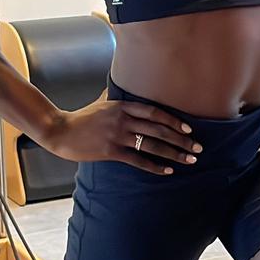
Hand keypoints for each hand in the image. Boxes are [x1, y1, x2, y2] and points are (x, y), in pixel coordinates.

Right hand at [45, 96, 202, 174]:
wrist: (61, 131)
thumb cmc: (83, 117)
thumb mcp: (102, 102)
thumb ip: (117, 97)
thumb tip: (127, 89)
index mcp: (123, 106)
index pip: (155, 112)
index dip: (174, 120)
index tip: (189, 128)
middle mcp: (122, 119)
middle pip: (158, 130)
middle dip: (181, 139)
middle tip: (198, 147)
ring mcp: (117, 136)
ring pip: (152, 145)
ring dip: (174, 153)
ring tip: (189, 159)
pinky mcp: (111, 151)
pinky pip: (138, 160)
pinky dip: (154, 166)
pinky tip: (167, 170)